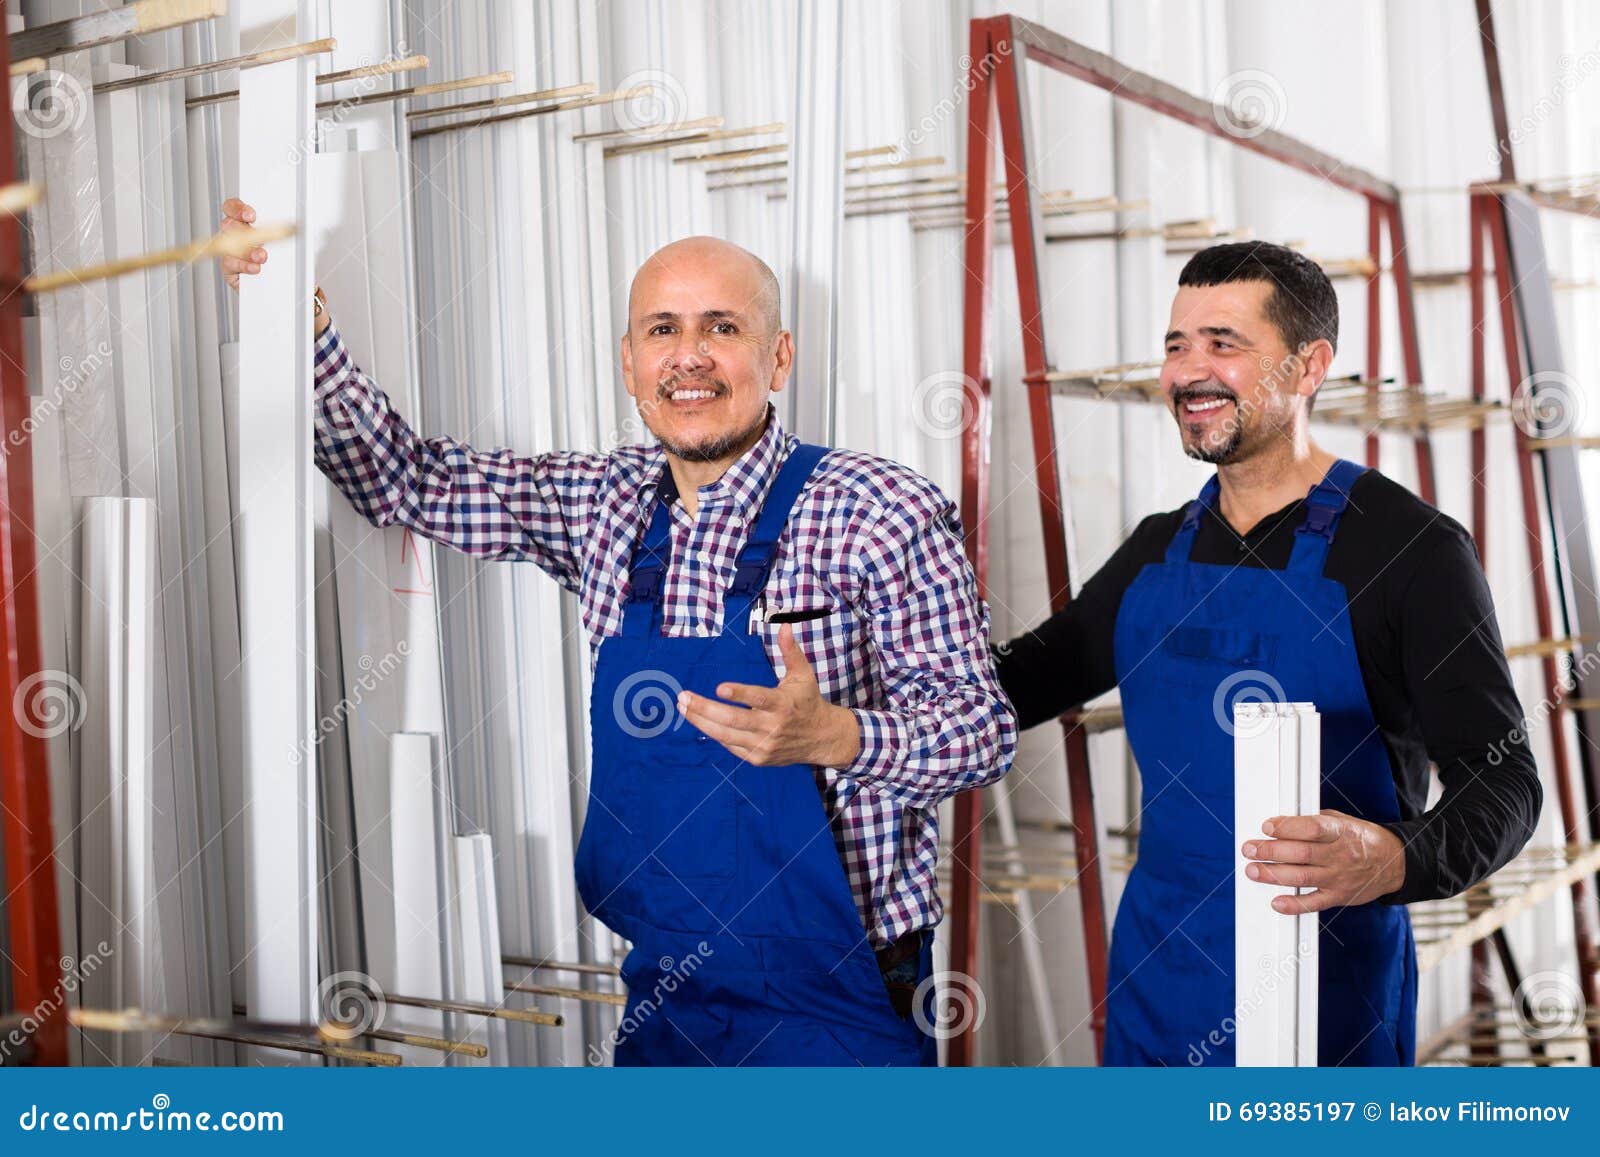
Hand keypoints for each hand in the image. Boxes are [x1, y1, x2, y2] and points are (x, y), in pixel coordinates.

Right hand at [220, 196, 330, 334]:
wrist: (286, 285)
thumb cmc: (283, 260)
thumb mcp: (285, 242)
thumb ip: (284, 231)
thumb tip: (298, 226)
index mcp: (246, 223)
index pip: (233, 209)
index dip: (238, 209)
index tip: (251, 215)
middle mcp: (236, 235)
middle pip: (228, 224)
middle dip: (242, 228)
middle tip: (256, 234)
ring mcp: (231, 252)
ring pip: (229, 246)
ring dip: (247, 250)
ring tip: (262, 256)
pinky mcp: (230, 269)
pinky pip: (230, 264)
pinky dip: (244, 266)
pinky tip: (254, 268)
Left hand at [677, 624, 860, 767]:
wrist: (821, 738)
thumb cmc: (807, 701)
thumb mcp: (803, 675)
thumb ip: (791, 651)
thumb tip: (783, 626)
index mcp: (783, 704)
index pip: (759, 698)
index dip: (739, 694)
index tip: (719, 688)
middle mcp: (772, 727)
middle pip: (733, 720)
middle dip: (704, 709)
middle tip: (683, 697)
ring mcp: (764, 745)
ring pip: (726, 735)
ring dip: (701, 721)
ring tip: (683, 707)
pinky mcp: (758, 758)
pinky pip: (730, 745)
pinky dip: (714, 733)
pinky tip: (699, 720)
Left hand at [1241, 809, 1406, 913]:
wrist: (1393, 863)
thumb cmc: (1362, 839)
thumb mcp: (1342, 821)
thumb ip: (1314, 822)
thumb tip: (1282, 822)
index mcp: (1340, 832)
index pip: (1311, 829)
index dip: (1287, 828)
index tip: (1267, 827)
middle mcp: (1339, 856)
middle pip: (1301, 854)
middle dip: (1270, 851)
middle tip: (1250, 849)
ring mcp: (1338, 878)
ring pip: (1302, 877)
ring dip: (1273, 875)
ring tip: (1253, 870)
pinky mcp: (1338, 897)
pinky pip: (1314, 903)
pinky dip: (1294, 905)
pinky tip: (1277, 902)